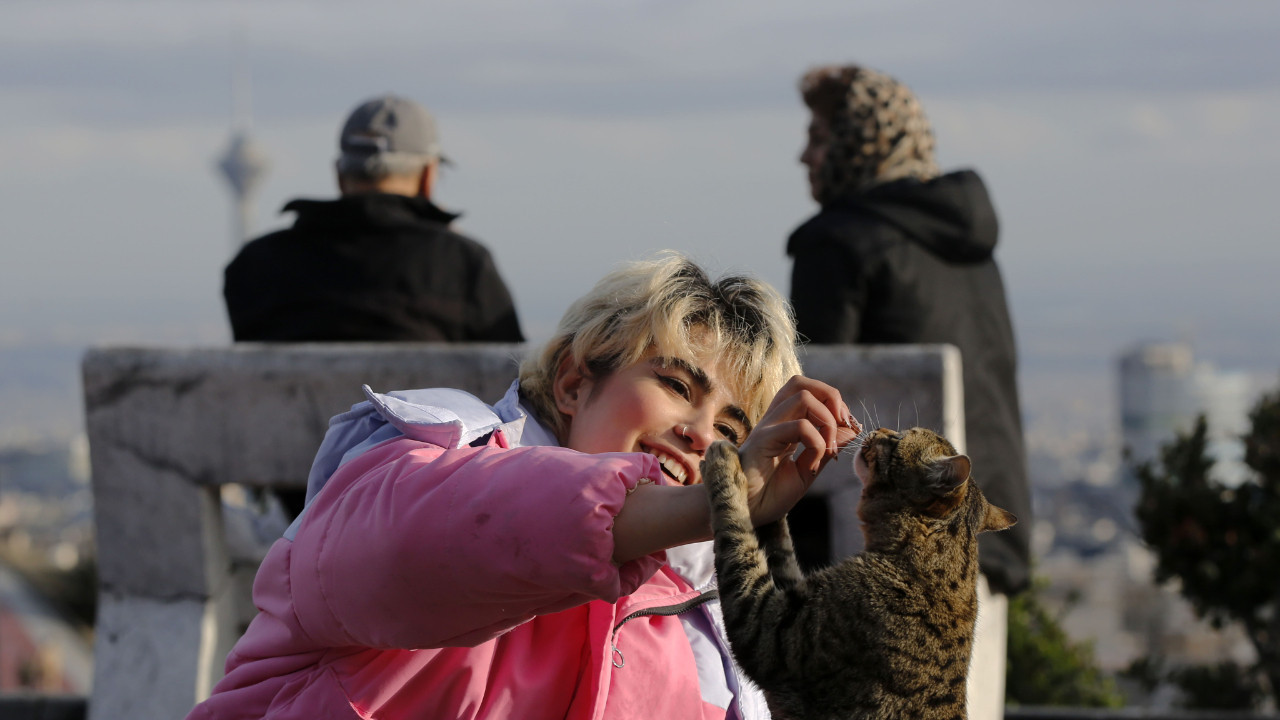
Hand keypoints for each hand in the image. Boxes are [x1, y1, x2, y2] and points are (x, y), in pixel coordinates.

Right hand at [734, 375, 860, 525]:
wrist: (746, 513)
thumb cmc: (770, 494)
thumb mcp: (808, 470)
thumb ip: (828, 448)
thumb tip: (852, 429)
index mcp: (783, 424)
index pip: (808, 391)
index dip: (834, 403)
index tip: (849, 427)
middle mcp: (774, 420)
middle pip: (801, 383)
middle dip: (831, 396)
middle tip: (843, 424)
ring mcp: (767, 428)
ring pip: (803, 396)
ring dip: (827, 420)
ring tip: (830, 449)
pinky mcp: (763, 440)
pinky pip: (799, 426)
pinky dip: (817, 443)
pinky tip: (812, 465)